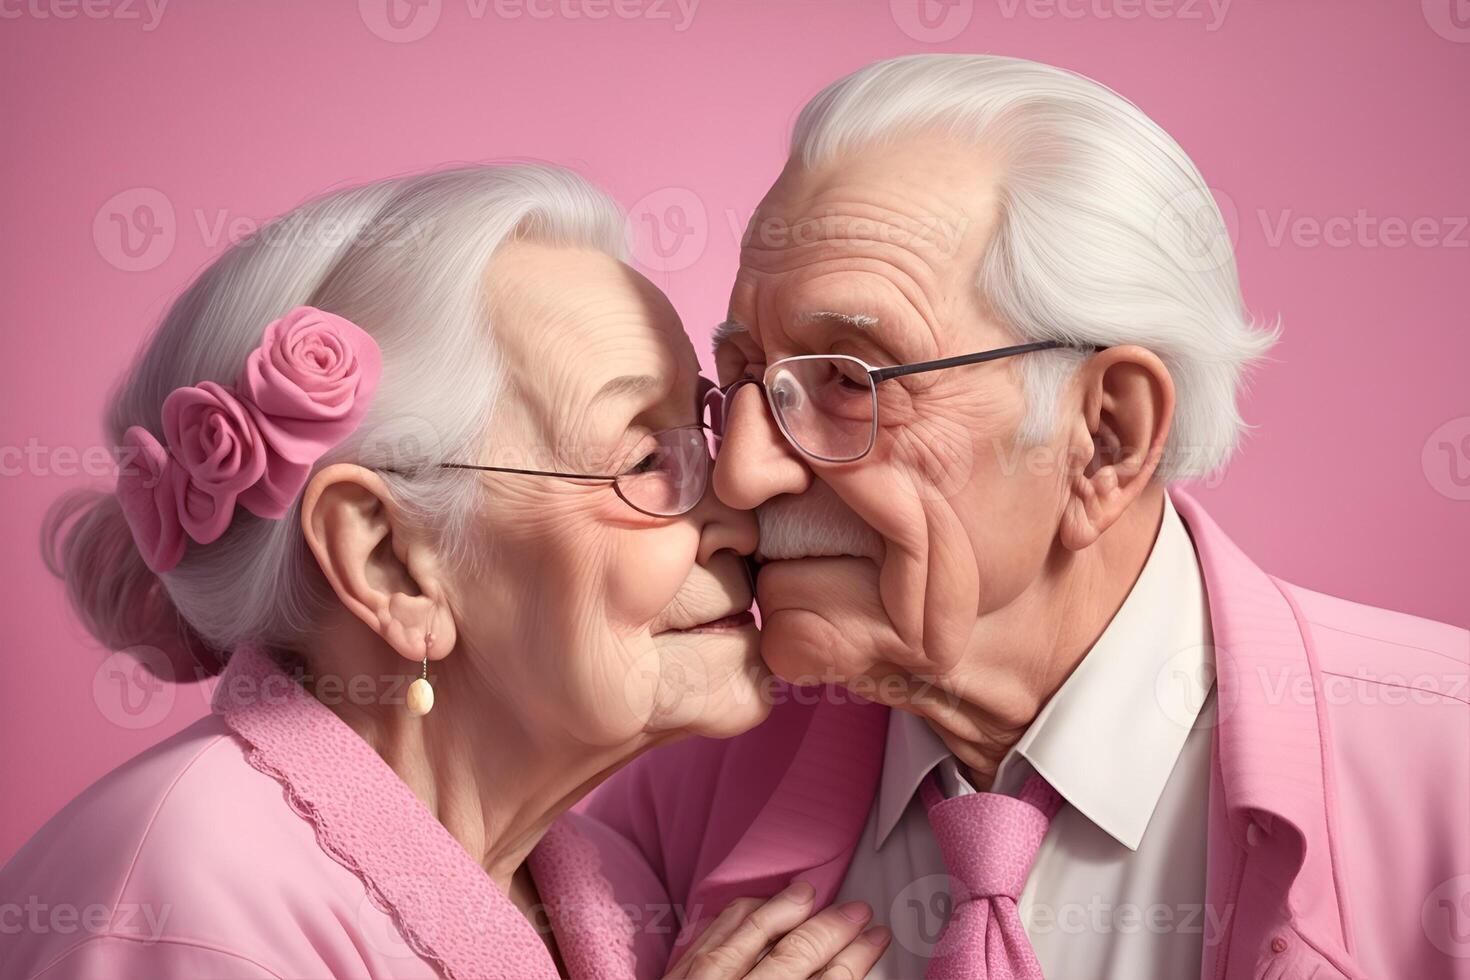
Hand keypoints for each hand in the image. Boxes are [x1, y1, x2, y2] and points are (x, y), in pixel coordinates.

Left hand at [663, 881, 890, 978]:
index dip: (857, 958)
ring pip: (746, 936)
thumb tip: (839, 968)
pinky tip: (752, 907)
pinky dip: (734, 919)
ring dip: (781, 911)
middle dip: (831, 929)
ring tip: (809, 892)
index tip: (877, 938)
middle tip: (860, 910)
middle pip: (793, 956)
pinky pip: (707, 939)